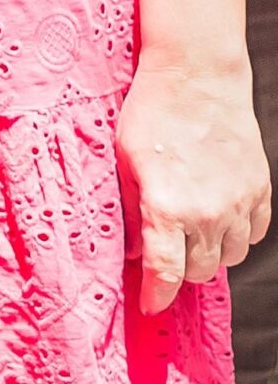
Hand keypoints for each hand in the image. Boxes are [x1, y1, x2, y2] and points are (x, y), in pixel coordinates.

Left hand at [117, 55, 270, 313]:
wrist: (197, 77)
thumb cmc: (149, 114)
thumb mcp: (123, 161)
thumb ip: (130, 210)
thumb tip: (133, 250)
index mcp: (168, 208)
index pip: (166, 273)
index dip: (157, 296)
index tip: (150, 305)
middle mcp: (208, 213)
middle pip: (200, 271)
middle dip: (180, 271)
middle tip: (163, 255)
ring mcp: (239, 203)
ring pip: (229, 257)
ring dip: (208, 253)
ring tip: (188, 232)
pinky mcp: (260, 191)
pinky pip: (253, 234)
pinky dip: (234, 235)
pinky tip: (215, 217)